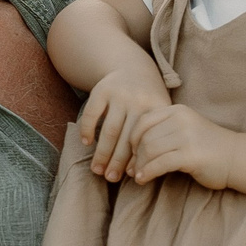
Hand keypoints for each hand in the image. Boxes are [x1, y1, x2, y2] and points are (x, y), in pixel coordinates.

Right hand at [77, 64, 172, 181]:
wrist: (133, 67)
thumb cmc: (147, 99)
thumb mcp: (159, 110)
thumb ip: (156, 134)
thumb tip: (144, 170)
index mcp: (156, 109)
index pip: (146, 140)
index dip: (137, 159)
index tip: (130, 176)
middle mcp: (138, 101)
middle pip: (126, 138)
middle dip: (116, 161)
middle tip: (109, 178)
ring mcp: (119, 95)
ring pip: (109, 130)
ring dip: (101, 152)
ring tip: (96, 169)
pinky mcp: (102, 90)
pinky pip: (92, 113)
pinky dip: (87, 129)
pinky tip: (86, 143)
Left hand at [126, 103, 236, 189]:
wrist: (237, 158)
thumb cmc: (206, 146)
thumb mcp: (183, 129)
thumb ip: (161, 131)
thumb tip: (130, 149)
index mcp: (178, 111)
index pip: (143, 121)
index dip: (132, 138)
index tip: (133, 153)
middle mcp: (181, 120)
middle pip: (145, 138)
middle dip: (135, 155)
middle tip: (132, 168)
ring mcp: (187, 137)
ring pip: (150, 150)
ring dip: (140, 166)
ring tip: (138, 175)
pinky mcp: (191, 155)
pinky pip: (159, 164)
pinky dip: (148, 172)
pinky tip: (143, 179)